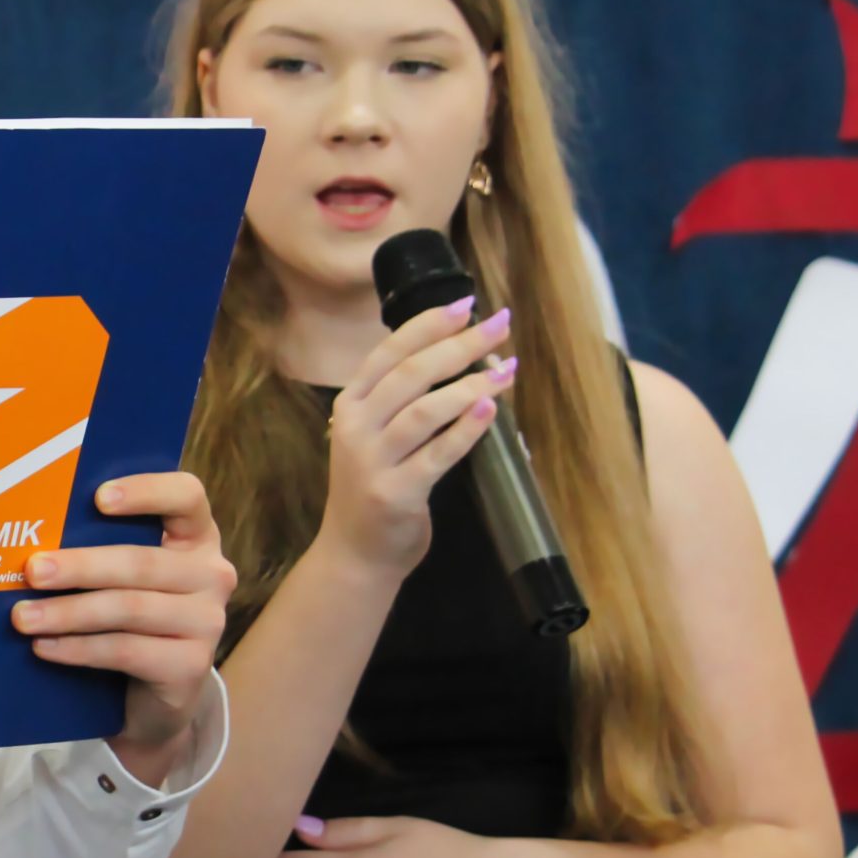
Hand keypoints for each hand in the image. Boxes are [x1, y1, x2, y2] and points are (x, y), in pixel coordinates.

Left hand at [13, 472, 234, 774]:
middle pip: (141, 562)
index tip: (98, 498)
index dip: (146, 492)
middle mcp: (212, 574)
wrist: (160, 690)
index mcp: (197, 536)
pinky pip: (125, 651)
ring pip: (129, 609)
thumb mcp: (127, 575)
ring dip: (68, 612)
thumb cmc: (132, 614)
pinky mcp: (191, 665)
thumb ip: (102, 547)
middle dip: (80, 566)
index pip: (186, 497)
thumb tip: (33, 536)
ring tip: (23, 617)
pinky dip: (78, 648)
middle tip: (32, 571)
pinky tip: (44, 647)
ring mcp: (208, 621)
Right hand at [316, 299, 515, 580]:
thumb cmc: (375, 487)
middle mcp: (355, 427)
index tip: (466, 304)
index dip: (428, 325)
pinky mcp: (396, 493)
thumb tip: (470, 358)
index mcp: (350, 404)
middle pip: (411, 374)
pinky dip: (466, 430)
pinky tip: (491, 410)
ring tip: (506, 370)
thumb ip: (405, 400)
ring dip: (471, 385)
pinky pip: (438, 454)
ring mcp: (372, 461)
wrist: (356, 554)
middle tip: (499, 326)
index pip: (388, 352)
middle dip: (460, 345)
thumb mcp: (375, 435)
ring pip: (425, 410)